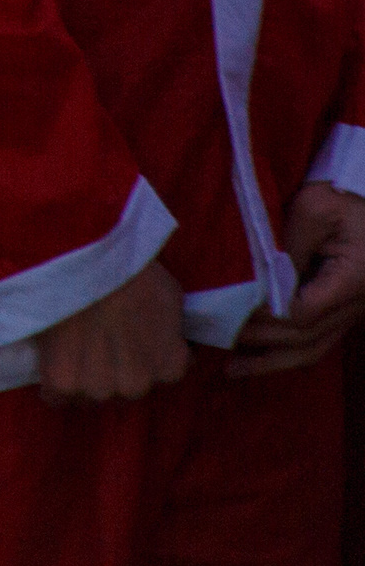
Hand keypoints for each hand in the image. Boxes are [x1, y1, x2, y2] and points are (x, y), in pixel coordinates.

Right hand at [32, 260, 188, 402]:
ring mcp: (100, 387)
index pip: (156, 377)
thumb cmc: (130, 270)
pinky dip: (52, 387)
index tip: (122, 342)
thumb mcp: (170, 298)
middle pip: (121, 391)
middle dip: (110, 373)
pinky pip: (56, 397)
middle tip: (93, 341)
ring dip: (81, 379)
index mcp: (169, 368)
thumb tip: (172, 344)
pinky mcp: (64, 383)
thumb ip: (172, 331)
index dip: (137, 359)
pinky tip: (51, 364)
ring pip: (89, 395)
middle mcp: (138, 386)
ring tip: (69, 348)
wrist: (83, 259)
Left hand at [233, 186, 364, 373]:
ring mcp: (354, 311)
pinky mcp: (345, 308)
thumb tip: (256, 280)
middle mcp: (359, 305)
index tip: (229, 310)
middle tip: (215, 337)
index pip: (302, 314)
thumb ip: (287, 246)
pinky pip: (318, 339)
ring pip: (314, 348)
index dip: (265, 317)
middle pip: (305, 337)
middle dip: (260, 341)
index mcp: (354, 281)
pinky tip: (257, 359)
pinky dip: (288, 352)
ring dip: (272, 360)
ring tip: (232, 370)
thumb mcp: (315, 209)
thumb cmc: (347, 195)